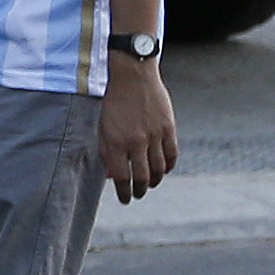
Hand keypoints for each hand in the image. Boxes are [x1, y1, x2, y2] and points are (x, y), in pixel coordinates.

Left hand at [102, 57, 176, 200]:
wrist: (132, 75)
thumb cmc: (112, 101)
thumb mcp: (102, 126)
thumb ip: (107, 149)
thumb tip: (112, 173)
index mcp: (115, 142)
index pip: (121, 178)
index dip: (124, 192)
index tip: (125, 199)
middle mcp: (136, 142)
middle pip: (143, 177)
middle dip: (140, 190)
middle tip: (138, 194)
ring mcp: (154, 135)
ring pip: (159, 169)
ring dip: (155, 181)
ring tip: (151, 184)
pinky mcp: (168, 128)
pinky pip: (172, 155)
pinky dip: (169, 166)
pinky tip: (164, 169)